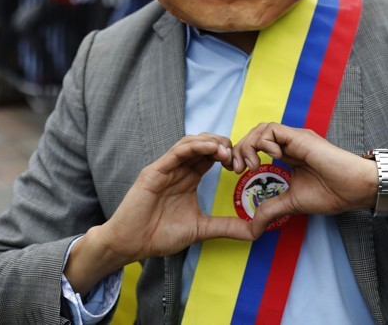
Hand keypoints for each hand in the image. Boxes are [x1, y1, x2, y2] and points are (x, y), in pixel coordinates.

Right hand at [66, 134, 261, 293]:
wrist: (130, 244)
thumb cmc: (159, 235)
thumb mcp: (201, 229)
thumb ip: (227, 227)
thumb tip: (256, 231)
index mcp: (188, 178)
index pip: (211, 156)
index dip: (228, 155)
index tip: (241, 166)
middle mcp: (178, 169)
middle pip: (203, 144)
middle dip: (222, 145)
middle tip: (237, 156)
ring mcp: (165, 168)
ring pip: (190, 143)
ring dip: (211, 142)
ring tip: (226, 152)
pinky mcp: (154, 171)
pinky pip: (176, 152)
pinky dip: (195, 146)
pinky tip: (211, 149)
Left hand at [230, 123, 377, 232]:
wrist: (355, 189)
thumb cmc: (332, 193)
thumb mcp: (293, 203)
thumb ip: (272, 209)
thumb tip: (253, 227)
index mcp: (289, 155)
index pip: (259, 145)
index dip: (244, 155)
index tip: (237, 173)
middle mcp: (291, 143)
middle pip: (256, 135)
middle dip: (240, 149)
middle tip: (235, 169)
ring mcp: (295, 139)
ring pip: (262, 129)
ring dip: (249, 145)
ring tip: (249, 165)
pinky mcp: (300, 138)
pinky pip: (273, 130)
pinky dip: (263, 142)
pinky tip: (266, 159)